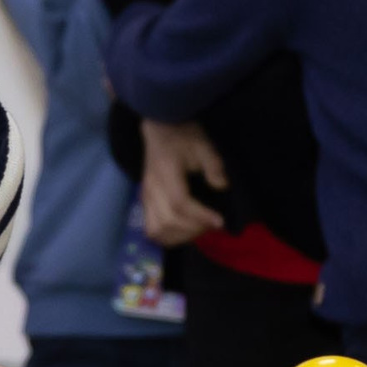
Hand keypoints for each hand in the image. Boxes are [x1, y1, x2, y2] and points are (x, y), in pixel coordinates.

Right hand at [140, 118, 226, 245]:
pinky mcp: (145, 203)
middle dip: (194, 228)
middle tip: (213, 224)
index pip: (179, 203)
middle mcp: (151, 189)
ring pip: (157, 230)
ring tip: (199, 229)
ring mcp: (146, 198)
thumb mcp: (204, 145)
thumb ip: (214, 165)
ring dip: (180, 236)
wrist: (160, 129)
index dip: (200, 216)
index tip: (220, 221)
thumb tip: (222, 187)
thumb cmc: (184, 137)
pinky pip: (151, 230)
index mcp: (165, 173)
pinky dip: (168, 237)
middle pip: (168, 221)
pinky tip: (185, 232)